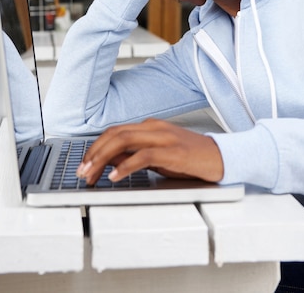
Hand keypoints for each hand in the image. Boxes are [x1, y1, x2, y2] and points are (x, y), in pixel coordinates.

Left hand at [76, 118, 223, 185]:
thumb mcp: (159, 157)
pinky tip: (115, 177)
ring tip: (92, 174)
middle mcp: (154, 127)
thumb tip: (111, 163)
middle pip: (115, 134)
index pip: (115, 132)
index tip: (84, 165)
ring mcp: (164, 137)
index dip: (96, 147)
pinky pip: (143, 156)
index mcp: (150, 126)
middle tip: (81, 172)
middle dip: (93, 153)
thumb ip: (136, 156)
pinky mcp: (172, 151)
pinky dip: (125, 166)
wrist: (222, 158)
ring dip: (103, 158)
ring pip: (124, 140)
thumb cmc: (191, 158)